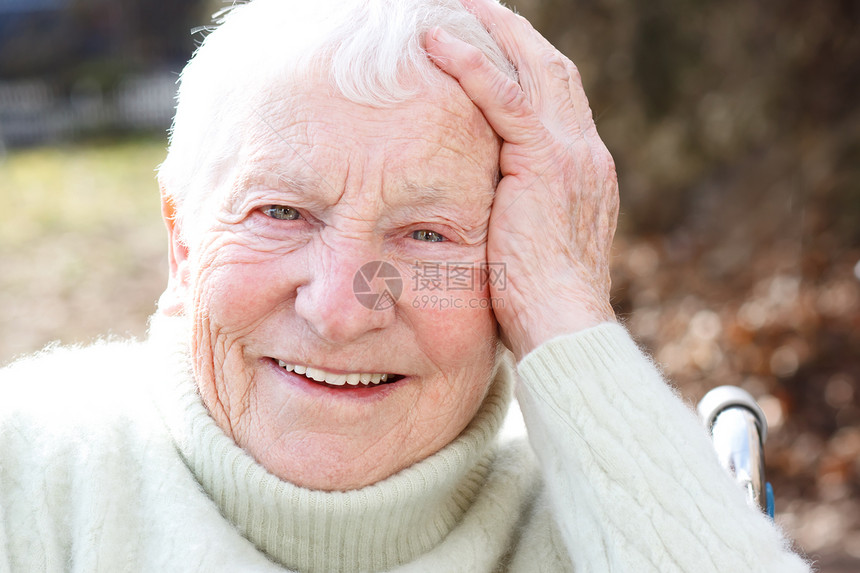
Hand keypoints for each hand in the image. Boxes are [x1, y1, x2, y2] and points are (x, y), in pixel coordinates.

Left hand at [425, 0, 618, 360]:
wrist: (564, 330)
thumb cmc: (537, 307)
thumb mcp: (528, 249)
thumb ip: (515, 217)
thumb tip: (483, 216)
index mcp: (582, 174)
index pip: (557, 103)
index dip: (527, 68)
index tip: (497, 49)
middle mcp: (585, 154)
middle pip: (554, 71)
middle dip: (516, 35)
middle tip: (479, 6)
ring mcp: (571, 155)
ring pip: (535, 69)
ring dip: (495, 31)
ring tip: (458, 4)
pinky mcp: (545, 164)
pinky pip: (507, 99)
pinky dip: (473, 66)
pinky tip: (437, 42)